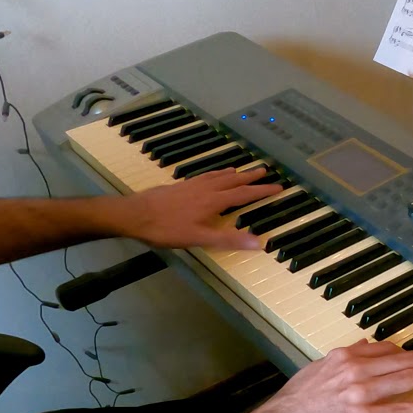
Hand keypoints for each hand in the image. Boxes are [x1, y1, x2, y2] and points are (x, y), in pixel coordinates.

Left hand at [114, 167, 281, 249]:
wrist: (133, 215)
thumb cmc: (166, 229)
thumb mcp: (199, 238)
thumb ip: (229, 240)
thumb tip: (259, 242)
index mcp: (213, 201)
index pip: (244, 195)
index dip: (262, 191)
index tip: (279, 187)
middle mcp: (205, 189)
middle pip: (232, 181)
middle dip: (250, 177)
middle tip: (264, 170)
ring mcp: (191, 186)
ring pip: (217, 176)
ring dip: (233, 173)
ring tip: (241, 170)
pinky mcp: (180, 186)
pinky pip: (204, 176)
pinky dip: (214, 174)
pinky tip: (210, 177)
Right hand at [232, 340, 412, 412]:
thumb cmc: (295, 402)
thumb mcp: (318, 369)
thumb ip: (344, 358)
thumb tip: (364, 346)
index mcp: (346, 357)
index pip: (388, 350)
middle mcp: (357, 369)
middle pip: (406, 360)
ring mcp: (362, 392)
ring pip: (408, 379)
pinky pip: (401, 408)